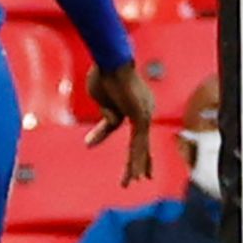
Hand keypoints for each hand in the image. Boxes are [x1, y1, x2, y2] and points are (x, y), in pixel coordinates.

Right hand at [86, 63, 158, 183]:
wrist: (110, 61)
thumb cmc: (103, 74)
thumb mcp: (101, 99)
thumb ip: (107, 115)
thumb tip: (111, 126)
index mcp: (136, 105)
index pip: (128, 130)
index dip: (116, 140)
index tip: (97, 147)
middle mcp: (144, 110)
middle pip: (142, 141)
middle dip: (142, 160)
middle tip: (144, 177)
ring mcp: (145, 114)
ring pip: (141, 145)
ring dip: (137, 165)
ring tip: (137, 181)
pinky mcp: (140, 117)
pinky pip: (138, 143)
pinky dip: (136, 159)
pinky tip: (136, 173)